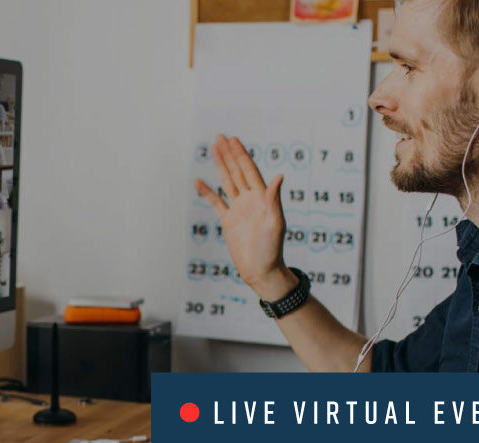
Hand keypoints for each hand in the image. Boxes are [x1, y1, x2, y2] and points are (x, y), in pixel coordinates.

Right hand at [196, 135, 295, 297]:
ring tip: (213, 149)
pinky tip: (199, 181)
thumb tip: (279, 176)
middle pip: (237, 171)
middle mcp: (250, 200)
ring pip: (227, 182)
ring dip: (221, 166)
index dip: (241, 154)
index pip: (249, 170)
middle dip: (229, 154)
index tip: (233, 140)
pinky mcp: (229, 221)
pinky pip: (216, 202)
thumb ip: (274, 199)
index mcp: (262, 198)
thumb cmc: (271, 250)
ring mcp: (239, 209)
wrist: (261, 270)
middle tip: (220, 137)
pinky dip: (208, 192)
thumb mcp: (275, 224)